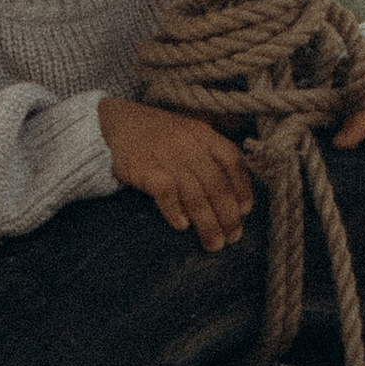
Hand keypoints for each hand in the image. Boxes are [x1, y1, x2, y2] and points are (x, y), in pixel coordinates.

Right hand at [98, 96, 256, 252]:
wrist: (119, 121)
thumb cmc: (160, 132)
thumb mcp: (192, 127)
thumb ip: (215, 145)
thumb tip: (239, 165)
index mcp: (205, 135)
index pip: (232, 162)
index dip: (242, 188)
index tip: (245, 211)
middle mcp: (189, 145)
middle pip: (216, 185)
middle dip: (228, 216)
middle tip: (233, 238)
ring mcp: (167, 157)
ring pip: (195, 195)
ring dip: (207, 223)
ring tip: (213, 244)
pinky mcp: (144, 168)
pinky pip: (165, 193)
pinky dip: (175, 211)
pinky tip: (182, 226)